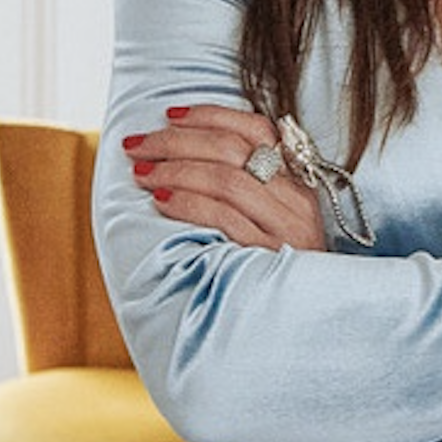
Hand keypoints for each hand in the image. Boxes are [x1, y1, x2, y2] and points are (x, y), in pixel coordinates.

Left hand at [120, 105, 329, 251]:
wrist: (305, 327)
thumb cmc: (275, 268)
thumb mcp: (274, 220)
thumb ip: (247, 186)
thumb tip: (188, 151)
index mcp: (298, 180)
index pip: (256, 129)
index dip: (210, 115)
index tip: (169, 114)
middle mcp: (297, 200)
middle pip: (233, 149)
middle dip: (177, 141)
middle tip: (136, 144)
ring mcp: (286, 229)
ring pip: (226, 179)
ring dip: (175, 170)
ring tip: (142, 172)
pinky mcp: (269, 257)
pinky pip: (224, 218)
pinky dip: (187, 203)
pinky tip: (160, 200)